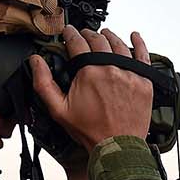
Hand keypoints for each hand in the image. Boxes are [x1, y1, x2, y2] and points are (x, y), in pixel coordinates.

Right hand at [29, 26, 152, 150]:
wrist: (118, 147)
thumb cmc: (91, 131)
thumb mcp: (59, 110)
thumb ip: (44, 83)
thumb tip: (36, 60)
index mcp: (89, 72)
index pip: (77, 42)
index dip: (70, 34)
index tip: (67, 32)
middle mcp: (111, 68)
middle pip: (98, 40)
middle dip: (88, 34)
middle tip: (83, 35)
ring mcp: (130, 73)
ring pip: (119, 44)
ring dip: (109, 37)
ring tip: (103, 35)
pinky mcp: (144, 81)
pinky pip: (143, 55)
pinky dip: (138, 43)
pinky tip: (134, 36)